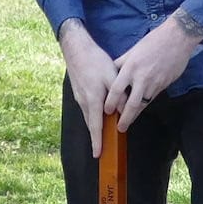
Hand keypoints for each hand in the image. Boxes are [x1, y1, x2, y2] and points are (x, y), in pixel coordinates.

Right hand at [59, 20, 115, 156]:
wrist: (76, 49)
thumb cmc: (96, 61)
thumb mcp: (112, 77)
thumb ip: (119, 96)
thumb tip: (125, 112)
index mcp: (93, 100)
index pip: (96, 126)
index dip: (97, 141)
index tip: (98, 154)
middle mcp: (84, 102)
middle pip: (91, 125)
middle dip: (96, 138)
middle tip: (101, 150)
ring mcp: (79, 98)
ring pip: (88, 117)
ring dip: (94, 127)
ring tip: (101, 136)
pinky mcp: (78, 92)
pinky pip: (86, 109)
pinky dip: (92, 116)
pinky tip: (99, 115)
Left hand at [104, 14, 201, 130]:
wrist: (177, 38)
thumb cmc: (153, 41)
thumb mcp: (133, 50)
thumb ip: (122, 63)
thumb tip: (111, 72)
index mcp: (131, 67)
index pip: (117, 89)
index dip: (110, 102)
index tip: (106, 111)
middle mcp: (141, 77)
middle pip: (131, 103)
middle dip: (125, 118)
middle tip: (119, 127)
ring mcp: (154, 83)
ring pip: (143, 104)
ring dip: (135, 115)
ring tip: (128, 123)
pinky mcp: (164, 85)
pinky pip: (152, 98)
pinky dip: (145, 106)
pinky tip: (140, 110)